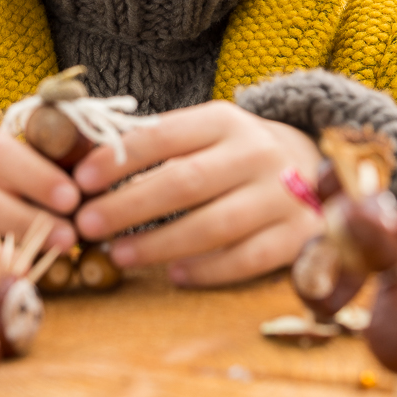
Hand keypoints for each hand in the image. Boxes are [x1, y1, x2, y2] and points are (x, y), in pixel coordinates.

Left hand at [73, 100, 322, 286]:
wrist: (316, 168)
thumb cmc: (235, 155)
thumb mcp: (205, 134)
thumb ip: (159, 146)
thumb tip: (87, 168)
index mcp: (224, 121)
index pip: (164, 135)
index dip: (119, 158)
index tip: (81, 180)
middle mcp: (256, 153)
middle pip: (185, 182)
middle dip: (129, 205)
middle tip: (87, 225)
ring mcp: (282, 195)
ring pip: (213, 225)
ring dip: (159, 244)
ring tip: (118, 255)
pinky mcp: (297, 236)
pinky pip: (246, 259)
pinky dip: (206, 270)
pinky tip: (172, 275)